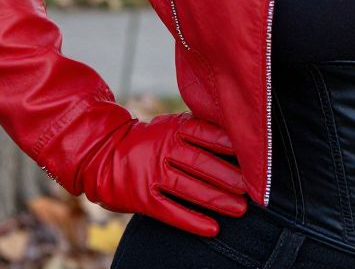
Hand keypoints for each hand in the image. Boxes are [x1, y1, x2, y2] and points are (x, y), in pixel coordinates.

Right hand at [78, 112, 247, 235]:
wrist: (104, 155)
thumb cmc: (149, 141)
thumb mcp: (169, 126)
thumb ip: (196, 130)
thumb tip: (234, 135)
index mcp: (173, 128)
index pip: (205, 133)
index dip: (227, 143)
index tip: (250, 153)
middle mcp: (164, 149)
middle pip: (201, 163)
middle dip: (228, 176)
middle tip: (251, 187)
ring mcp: (153, 174)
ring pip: (189, 188)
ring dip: (217, 199)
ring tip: (239, 208)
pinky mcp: (144, 198)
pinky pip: (171, 211)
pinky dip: (192, 221)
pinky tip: (212, 228)